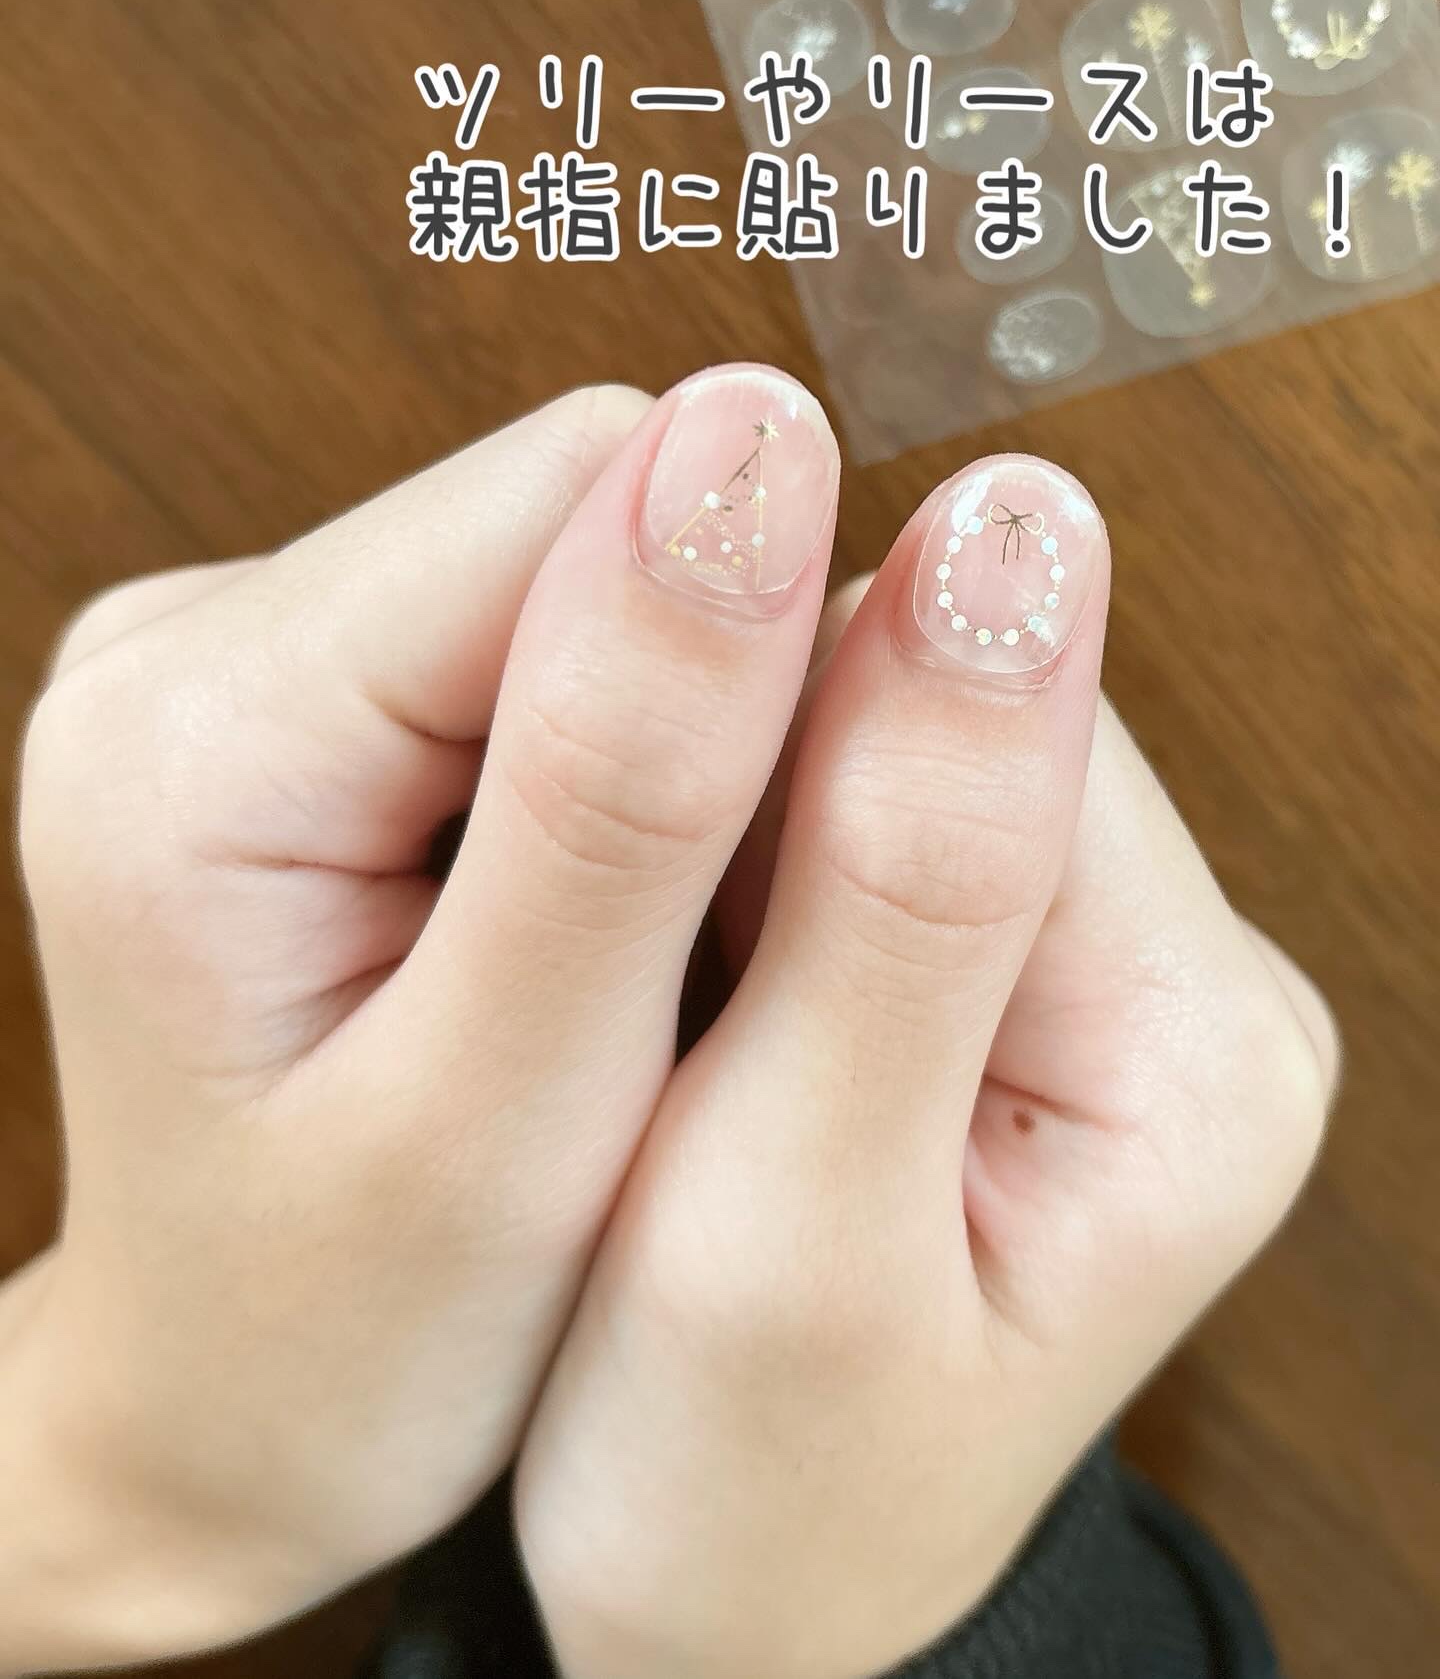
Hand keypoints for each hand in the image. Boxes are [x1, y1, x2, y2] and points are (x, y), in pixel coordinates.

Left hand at [0, 366, 841, 1669]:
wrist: (222, 1410)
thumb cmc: (344, 1332)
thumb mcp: (512, 1115)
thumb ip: (623, 786)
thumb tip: (755, 450)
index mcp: (199, 738)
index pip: (578, 497)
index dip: (751, 649)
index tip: (764, 878)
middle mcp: (190, 646)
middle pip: (574, 515)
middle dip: (701, 708)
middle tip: (678, 957)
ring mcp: (243, 655)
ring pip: (575, 564)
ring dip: (665, 739)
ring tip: (621, 958)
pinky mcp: (305, 688)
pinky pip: (540, 629)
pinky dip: (615, 762)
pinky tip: (581, 919)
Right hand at [515, 456, 1338, 1678]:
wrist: (744, 1606)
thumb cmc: (745, 1483)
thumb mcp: (789, 1216)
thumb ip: (900, 878)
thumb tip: (1013, 536)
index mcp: (1184, 1038)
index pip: (974, 705)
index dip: (752, 748)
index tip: (614, 890)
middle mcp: (1186, 975)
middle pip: (937, 702)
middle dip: (745, 803)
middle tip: (640, 1002)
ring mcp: (1104, 963)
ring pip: (881, 735)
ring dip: (734, 831)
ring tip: (662, 1017)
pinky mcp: (1021, 966)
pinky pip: (854, 807)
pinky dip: (740, 871)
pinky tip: (689, 999)